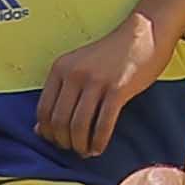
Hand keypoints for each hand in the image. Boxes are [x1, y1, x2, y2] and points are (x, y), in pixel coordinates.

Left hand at [32, 28, 158, 156]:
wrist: (144, 33)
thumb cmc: (112, 55)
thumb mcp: (79, 67)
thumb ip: (60, 94)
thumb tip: (40, 130)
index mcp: (60, 68)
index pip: (43, 110)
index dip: (48, 132)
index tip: (58, 141)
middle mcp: (74, 73)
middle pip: (59, 121)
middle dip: (65, 142)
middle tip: (74, 149)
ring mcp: (96, 80)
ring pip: (79, 126)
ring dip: (81, 145)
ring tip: (87, 151)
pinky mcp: (118, 88)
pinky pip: (103, 124)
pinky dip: (99, 141)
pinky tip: (100, 147)